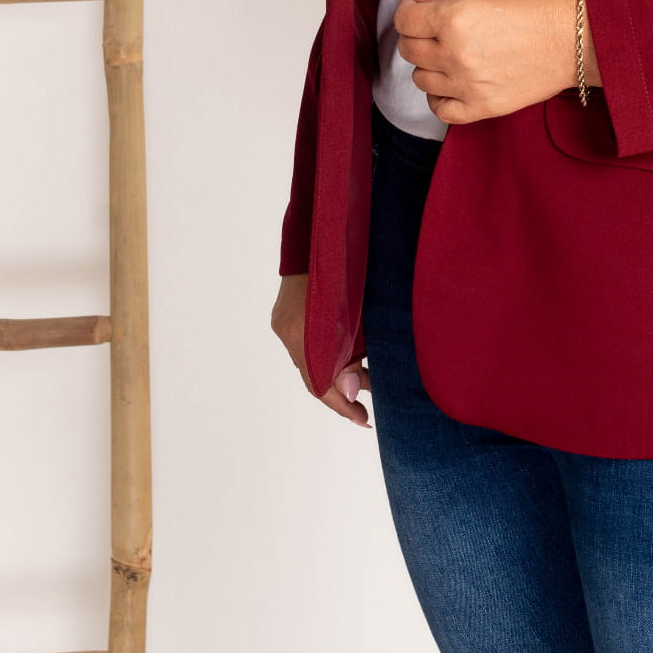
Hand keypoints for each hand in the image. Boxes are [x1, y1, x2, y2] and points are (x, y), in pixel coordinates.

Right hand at [271, 272, 371, 426]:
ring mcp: (285, 322)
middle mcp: (289, 332)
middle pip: (314, 374)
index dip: (341, 405)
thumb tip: (351, 393)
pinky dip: (328, 354)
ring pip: (312, 359)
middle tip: (366, 408)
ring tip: (367, 382)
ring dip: (338, 371)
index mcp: (304, 333)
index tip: (362, 420)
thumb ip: (353, 355)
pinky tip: (350, 357)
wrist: (320, 232)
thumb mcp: (358, 314)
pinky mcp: (287, 314)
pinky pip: (307, 344)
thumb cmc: (346, 268)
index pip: (319, 383)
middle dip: (342, 392)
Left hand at [397, 0, 599, 122]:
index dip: (410, 13)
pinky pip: (441, 110)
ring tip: (454, 54)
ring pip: (421, 79)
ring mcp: (468, 85)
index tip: (421, 12)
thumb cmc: (539, 4)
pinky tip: (454, 83)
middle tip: (440, 30)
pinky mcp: (484, 108)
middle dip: (418, 36)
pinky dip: (440, 97)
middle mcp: (456, 54)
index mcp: (454, 18)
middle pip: (408, 50)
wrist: (580, 38)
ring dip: (430, 65)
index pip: (404, 20)